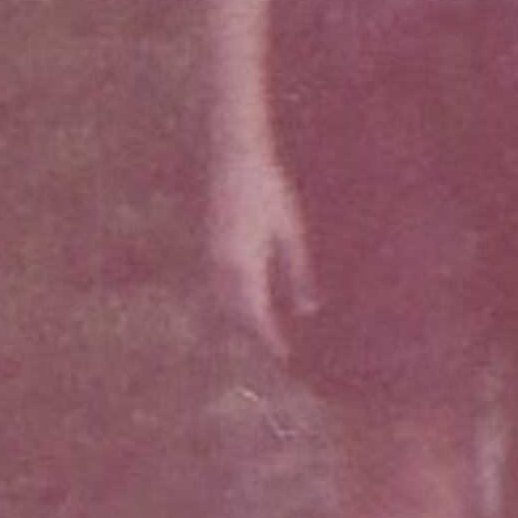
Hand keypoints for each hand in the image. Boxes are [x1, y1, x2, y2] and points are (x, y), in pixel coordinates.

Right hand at [207, 146, 313, 357]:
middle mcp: (221, 267)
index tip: (284, 356)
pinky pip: (218, 288)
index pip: (255, 315)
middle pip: (235, 315)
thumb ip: (298, 272)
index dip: (269, 339)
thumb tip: (308, 311)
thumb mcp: (291, 231)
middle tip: (278, 351)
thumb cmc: (271, 191)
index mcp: (244, 264)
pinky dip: (232, 303)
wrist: (235, 160)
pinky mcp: (209, 248)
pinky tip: (249, 304)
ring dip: (241, 321)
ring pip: (223, 304)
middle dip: (254, 335)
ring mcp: (211, 257)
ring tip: (266, 334)